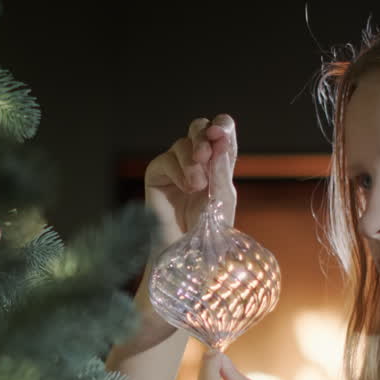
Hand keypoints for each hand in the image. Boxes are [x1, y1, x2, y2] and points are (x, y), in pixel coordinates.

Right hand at [143, 114, 238, 250]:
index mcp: (218, 163)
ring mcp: (175, 167)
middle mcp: (196, 161)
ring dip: (192, 161)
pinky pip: (166, 160)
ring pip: (182, 143)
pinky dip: (178, 171)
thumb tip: (219, 142)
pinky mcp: (156, 176)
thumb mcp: (223, 199)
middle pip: (199, 127)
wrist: (187, 254)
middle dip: (203, 135)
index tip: (220, 133)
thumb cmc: (208, 231)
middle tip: (205, 154)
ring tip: (197, 186)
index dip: (222, 125)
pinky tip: (186, 188)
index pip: (222, 132)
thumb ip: (222, 171)